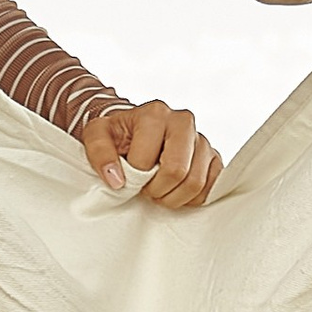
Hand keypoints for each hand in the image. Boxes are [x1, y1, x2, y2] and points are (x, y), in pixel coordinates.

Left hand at [81, 99, 222, 209]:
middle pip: (177, 171)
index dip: (135, 180)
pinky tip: (177, 191)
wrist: (136, 130)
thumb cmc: (119, 134)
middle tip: (146, 189)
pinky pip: (211, 187)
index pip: (147, 162)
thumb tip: (117, 179)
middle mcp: (183, 121)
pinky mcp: (214, 157)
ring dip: (174, 197)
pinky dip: (192, 198)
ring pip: (196, 183)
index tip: (128, 179)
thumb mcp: (97, 136)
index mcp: (155, 113)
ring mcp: (202, 139)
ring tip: (159, 190)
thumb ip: (99, 154)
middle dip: (157, 190)